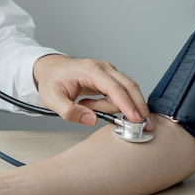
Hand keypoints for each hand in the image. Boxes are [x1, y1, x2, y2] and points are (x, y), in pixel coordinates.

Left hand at [33, 54, 152, 128]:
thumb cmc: (51, 81)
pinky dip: (116, 104)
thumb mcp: (52, 99)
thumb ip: (70, 111)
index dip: (126, 104)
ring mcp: (109, 72)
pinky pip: (121, 94)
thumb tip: (91, 120)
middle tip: (144, 126)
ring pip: (126, 92)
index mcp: (90, 70)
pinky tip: (96, 107)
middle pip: (129, 87)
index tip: (136, 119)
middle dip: (138, 107)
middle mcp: (104, 68)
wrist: (50, 69)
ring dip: (114, 107)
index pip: (114, 88)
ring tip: (87, 107)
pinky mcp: (110, 79)